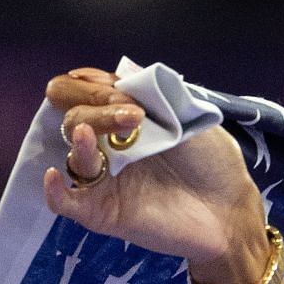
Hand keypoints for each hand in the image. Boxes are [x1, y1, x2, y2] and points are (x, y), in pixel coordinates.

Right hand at [42, 69, 271, 283]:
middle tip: (132, 115)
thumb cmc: (213, 162)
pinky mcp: (103, 213)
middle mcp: (110, 147)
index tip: (118, 87)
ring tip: (94, 134)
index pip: (87, 93)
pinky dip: (54, 191)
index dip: (92, 85)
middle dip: (96, 108)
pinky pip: (66, 203)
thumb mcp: (188, 115)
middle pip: (74, 118)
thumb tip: (121, 70)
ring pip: (72, 155)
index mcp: (126, 119)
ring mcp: (105, 180)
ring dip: (80, 140)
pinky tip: (54, 176)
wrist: (230, 209)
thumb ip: (152, 94)